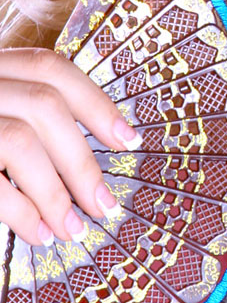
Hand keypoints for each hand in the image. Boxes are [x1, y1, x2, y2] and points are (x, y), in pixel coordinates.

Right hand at [0, 47, 139, 245]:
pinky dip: (21, 212)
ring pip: (20, 141)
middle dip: (82, 161)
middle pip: (45, 106)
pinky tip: (40, 233)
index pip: (51, 69)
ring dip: (55, 192)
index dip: (96, 104)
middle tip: (104, 206)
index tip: (130, 141)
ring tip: (72, 229)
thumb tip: (86, 171)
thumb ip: (27, 121)